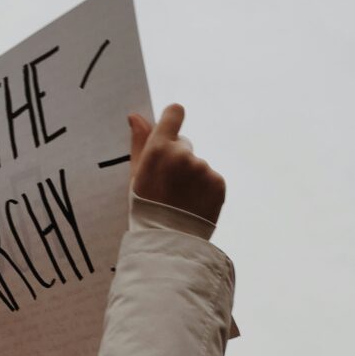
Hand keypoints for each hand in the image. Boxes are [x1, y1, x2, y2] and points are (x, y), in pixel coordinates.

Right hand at [129, 104, 225, 224]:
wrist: (168, 242)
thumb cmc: (146, 208)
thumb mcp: (136, 176)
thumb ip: (139, 143)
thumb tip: (136, 116)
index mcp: (159, 149)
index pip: (174, 114)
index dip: (173, 119)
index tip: (171, 127)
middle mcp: (182, 155)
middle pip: (184, 145)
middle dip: (178, 160)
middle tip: (169, 187)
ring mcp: (202, 169)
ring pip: (198, 165)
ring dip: (192, 178)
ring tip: (181, 201)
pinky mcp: (218, 184)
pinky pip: (212, 179)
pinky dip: (206, 190)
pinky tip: (195, 205)